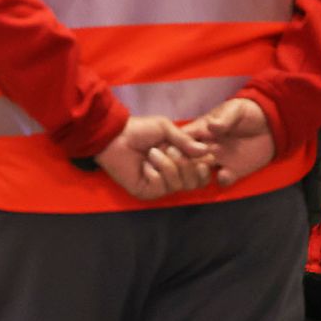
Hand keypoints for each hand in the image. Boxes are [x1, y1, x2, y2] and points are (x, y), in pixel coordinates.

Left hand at [94, 115, 212, 200]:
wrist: (114, 136)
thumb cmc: (139, 130)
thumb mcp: (165, 128)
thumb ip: (185, 140)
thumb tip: (207, 152)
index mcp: (181, 160)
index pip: (203, 172)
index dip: (205, 165)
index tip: (206, 155)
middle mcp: (174, 174)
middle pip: (196, 182)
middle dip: (185, 163)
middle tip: (169, 149)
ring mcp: (161, 185)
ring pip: (179, 184)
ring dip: (166, 165)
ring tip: (152, 153)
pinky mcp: (148, 192)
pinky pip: (161, 187)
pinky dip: (153, 173)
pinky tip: (143, 166)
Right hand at [181, 98, 274, 186]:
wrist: (271, 126)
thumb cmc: (247, 112)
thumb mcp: (235, 109)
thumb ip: (224, 118)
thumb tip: (211, 126)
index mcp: (200, 130)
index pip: (180, 139)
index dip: (175, 144)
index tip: (177, 149)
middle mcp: (205, 147)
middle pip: (185, 159)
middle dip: (185, 163)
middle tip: (193, 162)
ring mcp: (219, 160)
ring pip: (200, 172)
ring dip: (200, 174)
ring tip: (208, 169)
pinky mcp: (234, 170)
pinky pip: (223, 180)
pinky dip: (222, 180)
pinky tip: (226, 174)